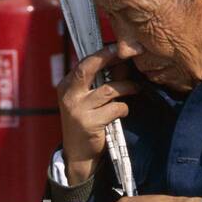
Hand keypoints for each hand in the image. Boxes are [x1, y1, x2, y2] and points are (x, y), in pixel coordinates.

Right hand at [56, 42, 141, 184]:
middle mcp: (69, 95)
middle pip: (89, 68)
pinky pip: (115, 108)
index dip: (102, 53)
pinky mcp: (89, 123)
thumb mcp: (85, 101)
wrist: (78, 155)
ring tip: (136, 88)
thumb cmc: (86, 124)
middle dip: (109, 57)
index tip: (118, 47)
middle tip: (126, 53)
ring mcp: (78, 109)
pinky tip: (123, 112)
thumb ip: (96, 84)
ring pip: (109, 89)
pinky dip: (123, 108)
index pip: (84, 63)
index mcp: (66, 86)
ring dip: (127, 87)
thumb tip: (121, 63)